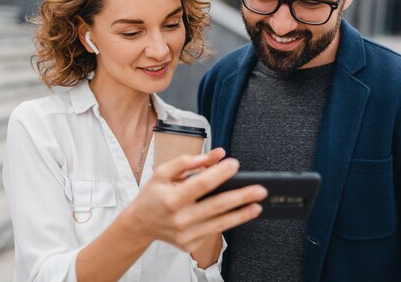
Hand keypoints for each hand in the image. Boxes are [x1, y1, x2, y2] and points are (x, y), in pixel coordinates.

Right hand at [122, 149, 267, 252]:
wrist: (140, 224)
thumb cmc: (153, 196)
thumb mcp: (163, 172)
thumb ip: (188, 161)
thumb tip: (216, 155)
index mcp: (171, 198)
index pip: (201, 184)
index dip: (220, 173)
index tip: (235, 164)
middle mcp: (180, 219)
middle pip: (217, 206)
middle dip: (241, 197)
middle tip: (260, 190)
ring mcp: (186, 234)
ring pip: (220, 223)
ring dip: (242, 214)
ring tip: (257, 205)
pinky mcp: (191, 244)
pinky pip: (214, 231)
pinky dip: (228, 222)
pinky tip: (240, 214)